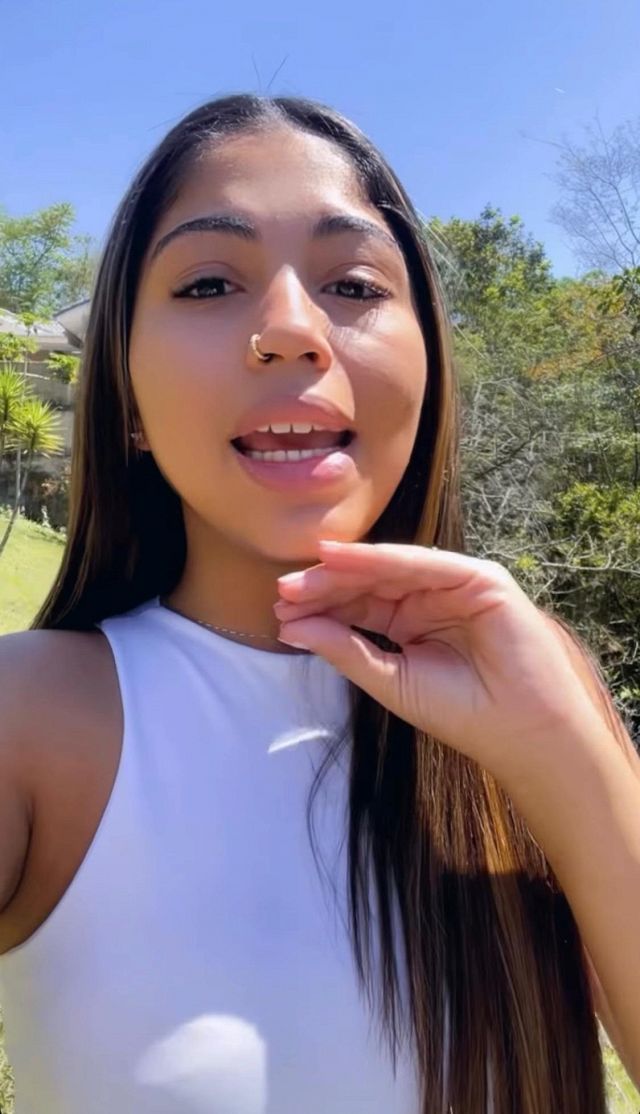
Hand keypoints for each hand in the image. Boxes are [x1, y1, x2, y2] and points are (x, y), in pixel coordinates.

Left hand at [274, 541, 605, 783]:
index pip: (359, 604)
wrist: (523, 732)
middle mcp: (431, 597)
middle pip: (369, 583)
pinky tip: (344, 561)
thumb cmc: (462, 713)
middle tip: (282, 591)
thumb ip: (345, 649)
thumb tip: (292, 627)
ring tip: (303, 578)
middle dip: (325, 585)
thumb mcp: (390, 681)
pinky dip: (382, 560)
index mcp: (411, 622)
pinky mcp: (480, 578)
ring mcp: (456, 584)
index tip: (279, 611)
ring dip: (345, 571)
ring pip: (390, 568)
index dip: (320, 605)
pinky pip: (424, 563)